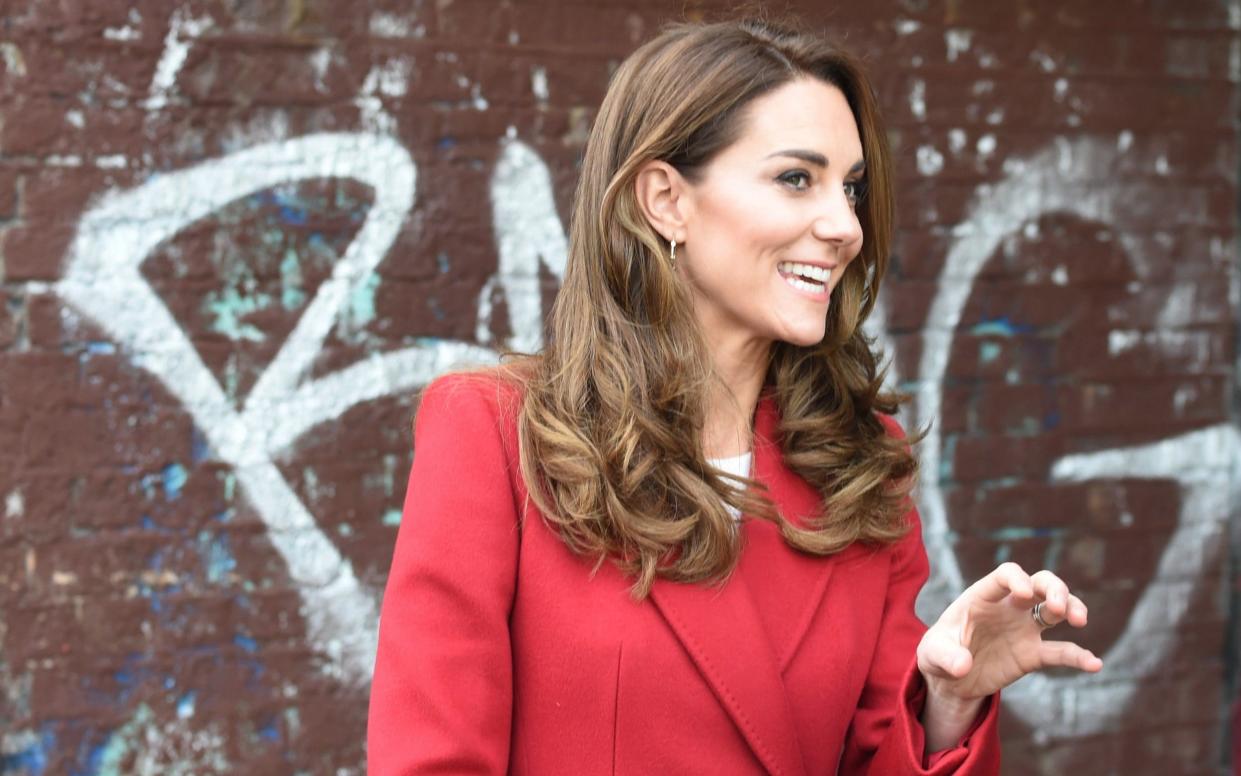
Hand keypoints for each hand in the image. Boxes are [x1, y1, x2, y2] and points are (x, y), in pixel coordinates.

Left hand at [917, 562, 1102, 703]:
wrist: (949, 679)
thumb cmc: (938, 654)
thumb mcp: (931, 655)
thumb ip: (945, 656)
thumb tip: (962, 665)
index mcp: (982, 597)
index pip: (1006, 575)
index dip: (1017, 579)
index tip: (1023, 594)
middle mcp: (1009, 607)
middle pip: (1040, 583)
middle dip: (1053, 588)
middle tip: (1056, 606)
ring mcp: (1024, 628)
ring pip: (1055, 608)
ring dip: (1071, 608)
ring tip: (1079, 621)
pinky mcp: (1033, 654)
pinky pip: (1061, 652)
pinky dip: (1079, 656)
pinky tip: (1094, 664)